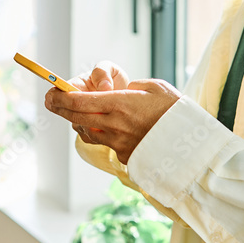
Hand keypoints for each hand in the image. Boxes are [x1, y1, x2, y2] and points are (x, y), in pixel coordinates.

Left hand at [45, 77, 181, 164]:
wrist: (192, 145)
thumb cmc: (175, 111)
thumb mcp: (154, 87)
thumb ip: (131, 86)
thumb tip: (116, 90)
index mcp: (121, 104)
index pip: (80, 101)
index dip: (61, 97)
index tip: (51, 92)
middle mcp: (115, 125)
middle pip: (77, 116)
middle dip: (61, 108)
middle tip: (51, 100)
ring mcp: (119, 143)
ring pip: (87, 131)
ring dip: (77, 121)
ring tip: (73, 113)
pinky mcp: (125, 156)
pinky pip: (104, 143)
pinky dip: (97, 133)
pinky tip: (97, 127)